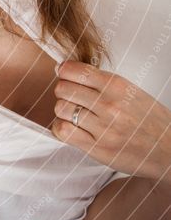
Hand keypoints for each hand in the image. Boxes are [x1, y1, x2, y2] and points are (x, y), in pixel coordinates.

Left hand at [51, 60, 170, 186]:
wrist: (168, 149)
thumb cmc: (149, 119)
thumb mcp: (131, 91)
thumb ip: (102, 81)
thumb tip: (64, 69)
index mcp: (119, 86)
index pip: (76, 70)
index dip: (63, 71)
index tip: (62, 72)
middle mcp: (110, 105)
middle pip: (63, 89)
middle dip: (63, 90)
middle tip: (70, 95)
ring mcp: (103, 128)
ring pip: (61, 109)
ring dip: (63, 110)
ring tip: (73, 112)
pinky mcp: (97, 148)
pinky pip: (63, 131)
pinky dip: (60, 127)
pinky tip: (70, 126)